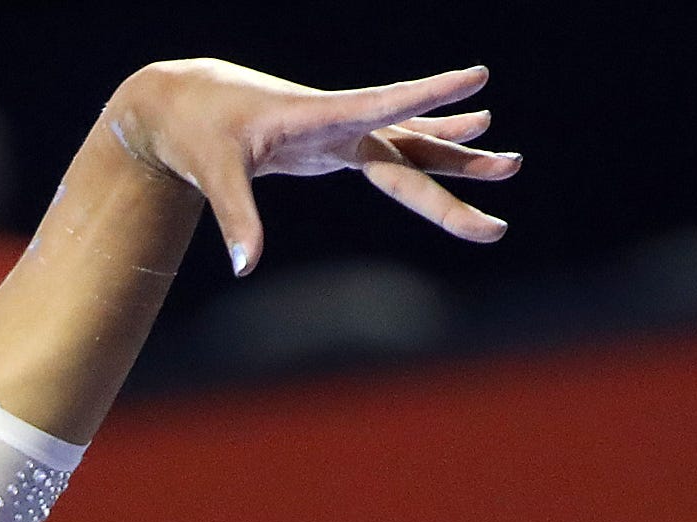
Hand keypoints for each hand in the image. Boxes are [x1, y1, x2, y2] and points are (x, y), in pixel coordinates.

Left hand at [109, 59, 520, 274]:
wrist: (184, 103)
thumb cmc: (198, 133)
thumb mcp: (213, 174)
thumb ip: (235, 218)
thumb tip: (244, 267)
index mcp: (319, 117)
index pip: (384, 105)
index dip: (430, 96)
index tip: (476, 78)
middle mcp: (341, 120)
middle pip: (410, 146)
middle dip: (457, 164)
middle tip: (512, 169)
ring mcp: (343, 130)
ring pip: (411, 144)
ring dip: (456, 153)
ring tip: (508, 164)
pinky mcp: (337, 141)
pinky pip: (393, 145)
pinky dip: (429, 140)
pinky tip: (469, 131)